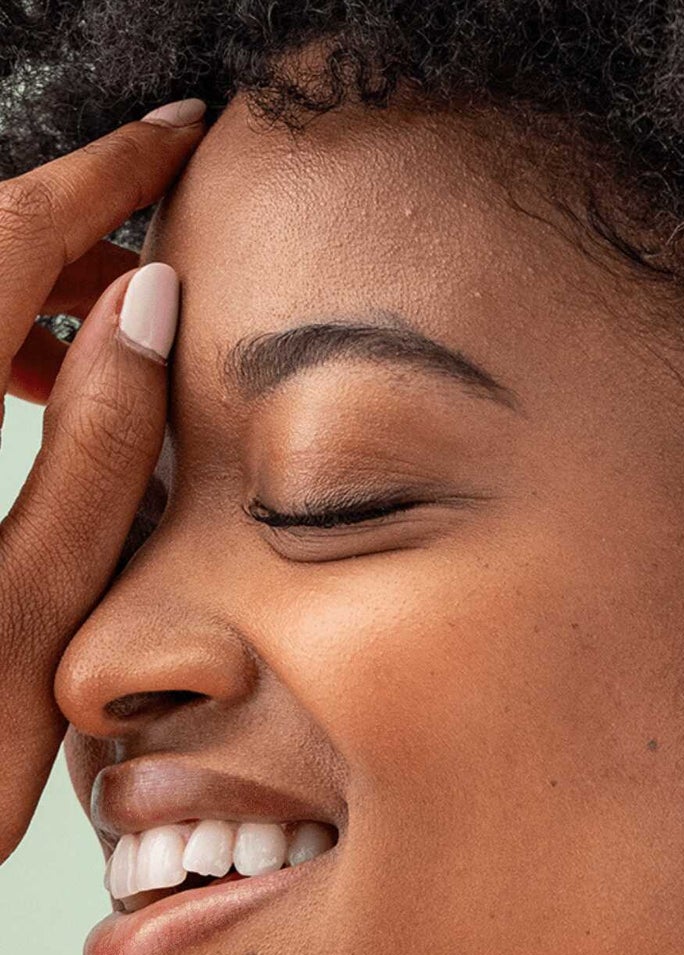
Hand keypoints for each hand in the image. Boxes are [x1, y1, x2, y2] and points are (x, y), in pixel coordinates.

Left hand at [0, 99, 206, 864]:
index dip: (104, 176)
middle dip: (70, 228)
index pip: (3, 236)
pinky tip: (33, 387)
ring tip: (115, 338)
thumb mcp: (29, 608)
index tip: (182, 135)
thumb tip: (152, 305)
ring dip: (25, 288)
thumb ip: (99, 454)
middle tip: (171, 257)